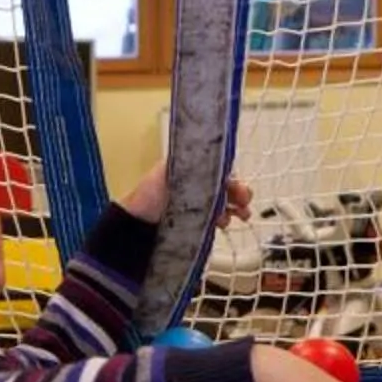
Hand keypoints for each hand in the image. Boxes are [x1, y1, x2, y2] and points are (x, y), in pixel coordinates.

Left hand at [119, 161, 253, 226]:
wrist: (136, 224)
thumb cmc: (149, 194)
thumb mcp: (170, 171)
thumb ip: (193, 164)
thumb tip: (217, 157)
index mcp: (191, 170)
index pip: (219, 171)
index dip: (233, 179)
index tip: (240, 188)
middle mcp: (196, 186)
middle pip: (225, 188)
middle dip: (239, 194)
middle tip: (244, 203)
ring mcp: (196, 205)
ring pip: (224, 204)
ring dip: (236, 208)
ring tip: (241, 215)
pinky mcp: (195, 223)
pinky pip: (215, 220)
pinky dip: (224, 220)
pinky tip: (224, 223)